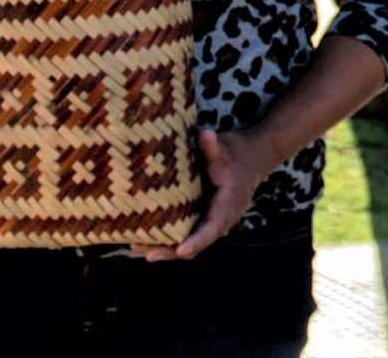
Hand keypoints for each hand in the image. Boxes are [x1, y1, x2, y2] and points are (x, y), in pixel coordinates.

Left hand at [133, 128, 270, 261]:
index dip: (197, 240)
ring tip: (137, 246)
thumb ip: (213, 146)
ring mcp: (210, 221)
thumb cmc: (236, 155)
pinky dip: (167, 238)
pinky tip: (144, 236)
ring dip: (165, 248)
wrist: (250, 159)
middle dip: (171, 251)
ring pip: (189, 242)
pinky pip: (185, 233)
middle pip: (197, 243)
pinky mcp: (201, 218)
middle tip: (147, 253)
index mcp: (227, 205)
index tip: (180, 249)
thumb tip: (204, 134)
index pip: (212, 227)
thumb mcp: (226, 148)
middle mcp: (220, 219)